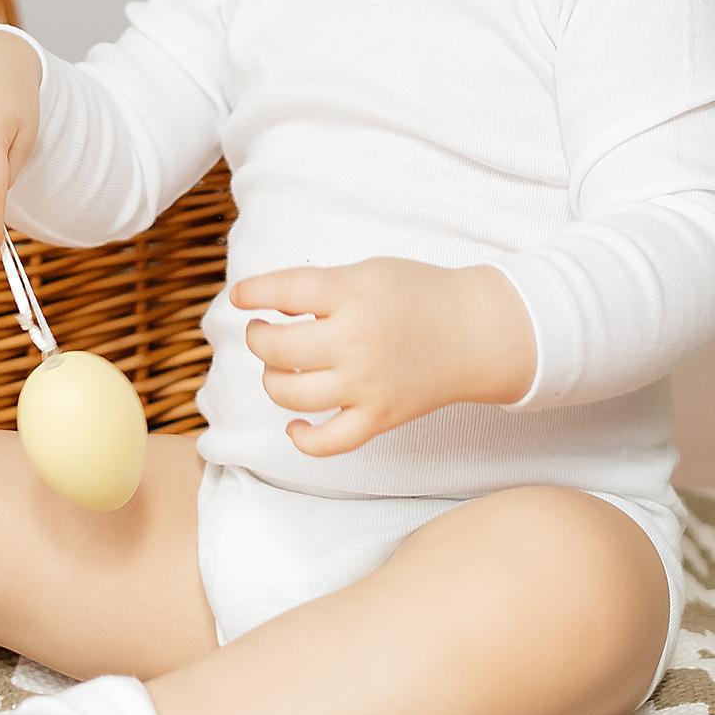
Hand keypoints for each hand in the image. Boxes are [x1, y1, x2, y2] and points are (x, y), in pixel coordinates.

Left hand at [231, 258, 535, 456]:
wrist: (475, 332)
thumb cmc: (420, 295)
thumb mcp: (368, 272)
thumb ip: (321, 287)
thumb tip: (268, 306)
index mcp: (353, 294)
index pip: (284, 291)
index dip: (252, 293)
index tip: (240, 296)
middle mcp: (356, 341)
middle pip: (278, 349)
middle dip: (259, 339)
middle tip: (263, 332)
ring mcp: (367, 384)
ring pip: (291, 395)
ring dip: (273, 380)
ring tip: (281, 367)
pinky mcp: (379, 417)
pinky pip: (328, 442)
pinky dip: (302, 438)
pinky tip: (295, 424)